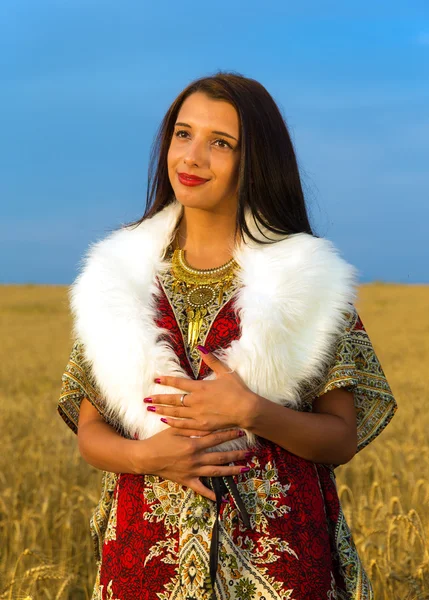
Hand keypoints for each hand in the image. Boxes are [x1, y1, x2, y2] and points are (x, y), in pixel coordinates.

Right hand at [134, 426, 250, 500]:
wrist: (145, 458)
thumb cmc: (159, 441)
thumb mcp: (175, 429)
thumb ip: (191, 427)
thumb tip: (207, 422)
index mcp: (193, 444)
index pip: (215, 438)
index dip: (229, 434)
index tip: (241, 430)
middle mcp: (195, 459)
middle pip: (220, 456)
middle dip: (236, 453)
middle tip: (250, 452)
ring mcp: (192, 471)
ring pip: (215, 472)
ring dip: (231, 470)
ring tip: (244, 469)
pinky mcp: (187, 481)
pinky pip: (201, 489)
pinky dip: (211, 494)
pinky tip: (221, 497)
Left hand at [145, 346, 254, 431]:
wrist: (247, 410)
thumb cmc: (238, 390)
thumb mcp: (226, 372)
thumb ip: (212, 360)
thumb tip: (201, 347)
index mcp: (200, 388)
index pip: (179, 383)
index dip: (166, 381)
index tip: (155, 380)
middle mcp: (196, 401)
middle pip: (173, 400)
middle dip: (158, 399)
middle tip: (146, 400)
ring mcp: (198, 415)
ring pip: (176, 413)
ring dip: (162, 411)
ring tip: (151, 410)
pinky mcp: (202, 426)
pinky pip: (184, 425)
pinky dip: (173, 424)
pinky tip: (165, 422)